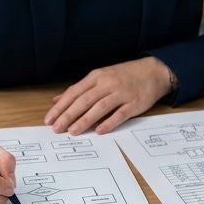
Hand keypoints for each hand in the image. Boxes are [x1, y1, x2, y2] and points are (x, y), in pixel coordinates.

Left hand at [45, 57, 171, 134]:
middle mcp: (108, 84)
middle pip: (84, 100)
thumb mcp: (100, 77)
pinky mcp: (134, 103)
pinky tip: (99, 131)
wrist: (153, 71)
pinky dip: (109, 122)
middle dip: (68, 115)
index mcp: (97, 77)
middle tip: (57, 128)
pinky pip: (120, 114)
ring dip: (85, 120)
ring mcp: (122, 93)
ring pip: (100, 107)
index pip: (74, 92)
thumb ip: (80, 89)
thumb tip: (57, 99)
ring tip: (73, 131)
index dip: (61, 106)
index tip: (49, 119)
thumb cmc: (124, 75)